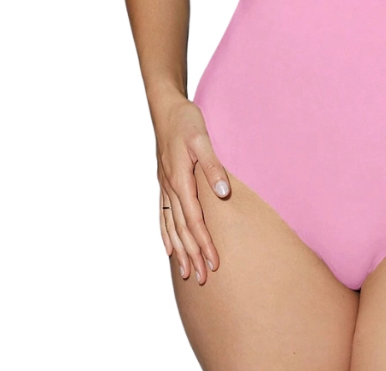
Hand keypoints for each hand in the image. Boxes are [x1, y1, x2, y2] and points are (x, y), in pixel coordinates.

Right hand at [155, 97, 230, 285]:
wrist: (166, 108)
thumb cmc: (186, 121)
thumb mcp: (202, 138)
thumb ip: (213, 165)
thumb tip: (222, 193)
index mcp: (180, 178)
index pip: (194, 219)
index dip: (204, 242)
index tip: (213, 262)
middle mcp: (170, 186)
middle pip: (182, 228)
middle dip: (192, 254)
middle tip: (202, 278)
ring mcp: (164, 186)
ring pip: (171, 226)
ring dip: (180, 251)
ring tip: (186, 272)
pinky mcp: (164, 182)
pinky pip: (163, 214)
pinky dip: (166, 233)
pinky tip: (169, 248)